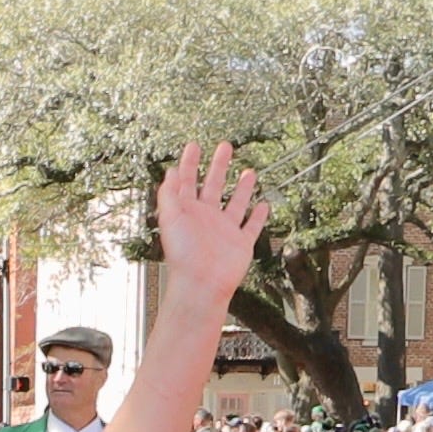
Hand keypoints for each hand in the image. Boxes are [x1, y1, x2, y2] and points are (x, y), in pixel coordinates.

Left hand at [150, 138, 267, 317]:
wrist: (201, 285)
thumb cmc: (183, 256)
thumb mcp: (170, 219)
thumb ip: (169, 195)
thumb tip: (168, 173)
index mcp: (187, 211)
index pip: (187, 180)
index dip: (189, 163)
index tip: (193, 146)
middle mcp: (206, 218)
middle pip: (213, 185)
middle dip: (219, 165)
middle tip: (225, 147)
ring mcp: (225, 230)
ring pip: (236, 203)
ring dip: (242, 188)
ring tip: (249, 171)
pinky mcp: (241, 244)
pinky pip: (252, 226)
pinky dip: (259, 216)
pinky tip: (263, 204)